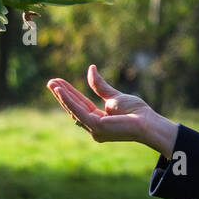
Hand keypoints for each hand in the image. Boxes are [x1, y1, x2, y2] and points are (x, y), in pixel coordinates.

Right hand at [46, 65, 178, 155]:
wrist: (148, 122)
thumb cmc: (136, 112)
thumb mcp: (114, 96)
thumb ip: (100, 86)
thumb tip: (91, 69)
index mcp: (99, 121)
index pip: (81, 105)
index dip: (70, 94)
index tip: (58, 83)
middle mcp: (94, 128)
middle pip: (74, 108)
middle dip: (62, 95)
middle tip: (50, 82)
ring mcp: (94, 130)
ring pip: (74, 110)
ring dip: (62, 96)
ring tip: (52, 84)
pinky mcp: (96, 127)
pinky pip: (79, 112)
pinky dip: (69, 101)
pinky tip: (60, 91)